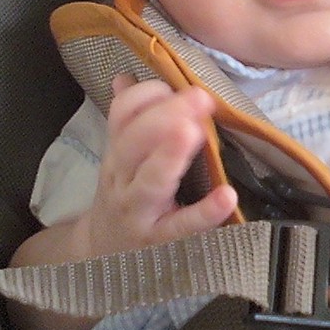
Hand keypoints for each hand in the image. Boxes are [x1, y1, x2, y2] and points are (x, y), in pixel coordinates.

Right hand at [83, 75, 237, 255]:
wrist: (102, 253)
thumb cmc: (124, 196)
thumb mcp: (121, 158)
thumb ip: (128, 120)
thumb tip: (126, 76)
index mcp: (118, 152)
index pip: (122, 115)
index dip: (146, 95)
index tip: (173, 86)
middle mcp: (123, 177)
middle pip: (133, 142)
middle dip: (164, 116)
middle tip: (199, 97)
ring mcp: (139, 210)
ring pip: (149, 181)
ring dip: (170, 155)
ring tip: (193, 131)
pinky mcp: (160, 241)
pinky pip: (182, 226)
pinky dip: (204, 212)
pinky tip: (227, 196)